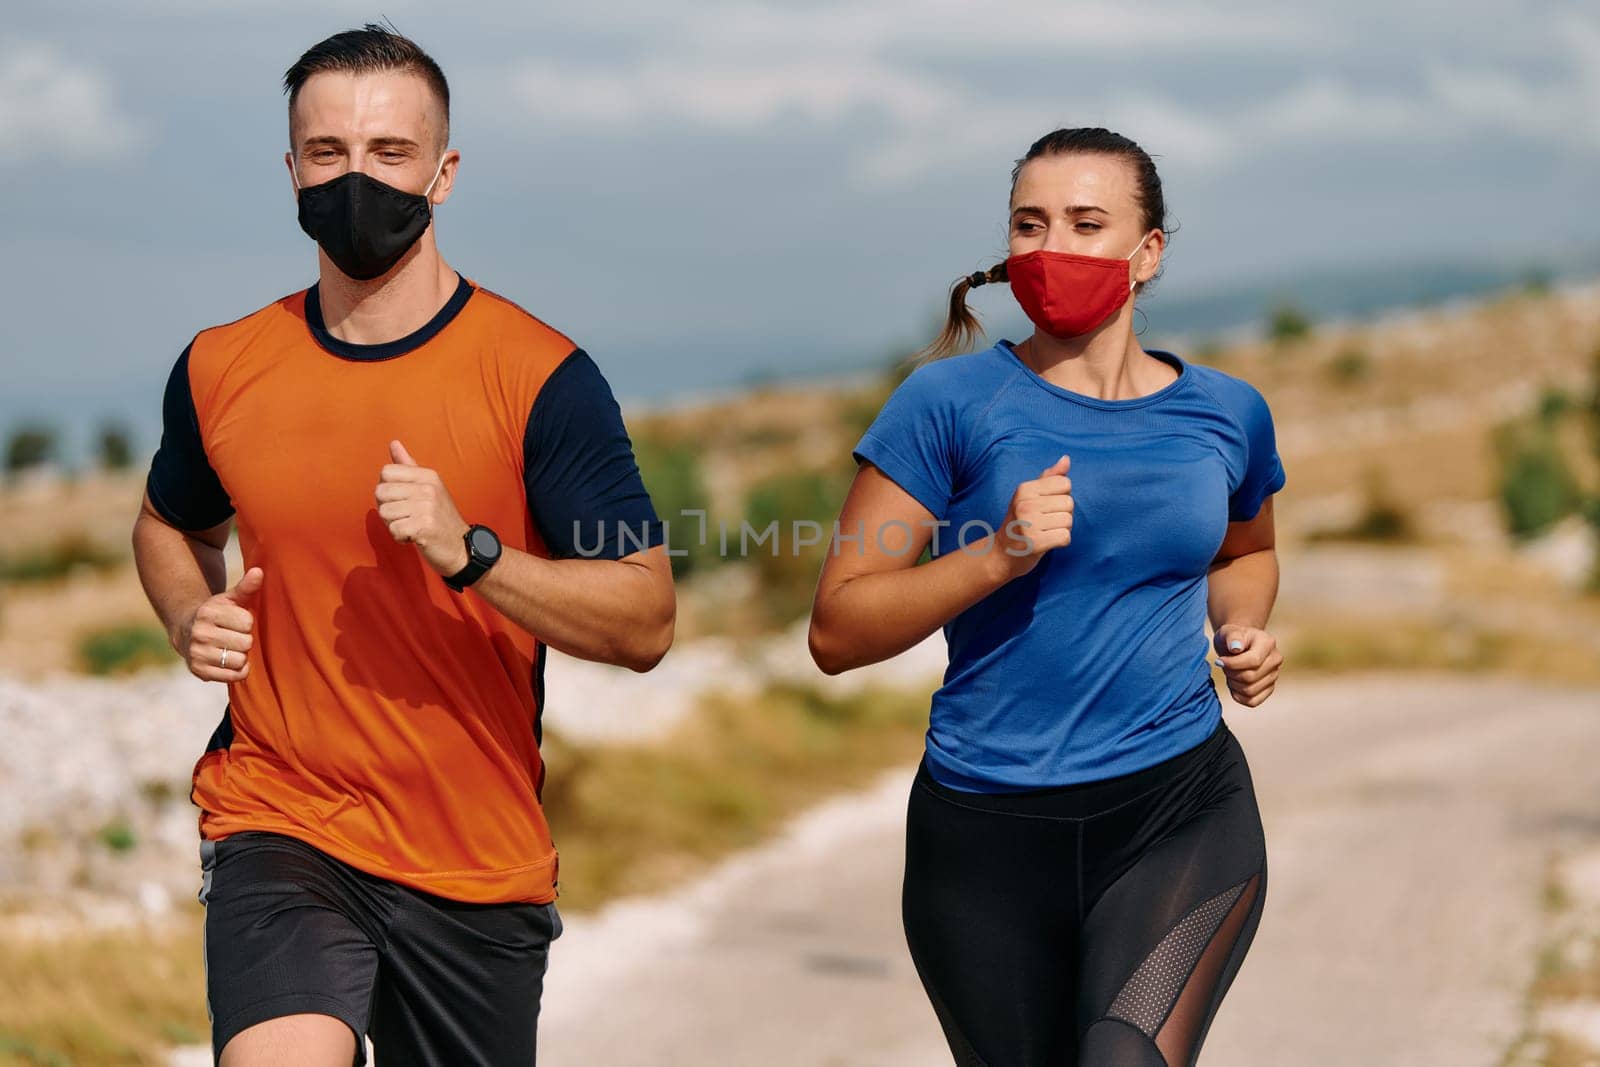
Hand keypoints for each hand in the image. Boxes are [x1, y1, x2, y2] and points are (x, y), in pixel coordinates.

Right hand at [178, 566, 261, 682]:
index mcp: (208, 612)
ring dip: (241, 656)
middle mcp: (199, 633)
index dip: (246, 622)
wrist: (187, 631)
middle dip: (244, 639)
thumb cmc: (217, 614)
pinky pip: (234, 676)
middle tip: (233, 636)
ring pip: (240, 660)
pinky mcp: (198, 671)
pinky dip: (237, 671)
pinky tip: (229, 661)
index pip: (247, 622)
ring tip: (230, 648)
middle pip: (245, 642)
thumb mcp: (230, 599)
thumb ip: (246, 587)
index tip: (236, 621)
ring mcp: (197, 653)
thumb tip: (259, 571)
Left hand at [375, 439, 469, 575]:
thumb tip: (393, 443)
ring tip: (412, 526)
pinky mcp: (425, 527)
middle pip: (380, 492)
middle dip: (388, 509)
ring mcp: (427, 507)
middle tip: (407, 517)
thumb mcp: (428, 487)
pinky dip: (400, 538)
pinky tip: (414, 537)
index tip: (403, 501)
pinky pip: (393, 530)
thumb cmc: (440, 518)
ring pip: (384, 512)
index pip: (386, 472)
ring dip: (394, 525)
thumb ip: (408, 466)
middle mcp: (428, 488)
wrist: (462, 548)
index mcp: (428, 475)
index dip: (388, 490)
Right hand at [990, 454, 1073, 581]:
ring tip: (1045, 532)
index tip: (1046, 506)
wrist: (1000, 554)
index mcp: (1024, 489)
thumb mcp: (1029, 496)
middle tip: (1045, 522)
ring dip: (1062, 529)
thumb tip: (1066, 459)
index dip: (1061, 496)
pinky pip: (1065, 537)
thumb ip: (1049, 478)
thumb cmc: (1020, 522)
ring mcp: (1029, 524)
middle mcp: (1025, 504)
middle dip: (1062, 514)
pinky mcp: (1035, 543)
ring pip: (1068, 521)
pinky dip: (1061, 542)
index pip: (1065, 484)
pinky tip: (1047, 542)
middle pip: (1069, 503)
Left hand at [1213, 624, 1280, 706]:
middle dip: (1231, 673)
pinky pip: (1252, 701)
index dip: (1233, 664)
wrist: (1237, 645)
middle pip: (1250, 677)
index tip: (1219, 661)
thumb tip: (1236, 648)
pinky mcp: (1269, 688)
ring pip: (1250, 691)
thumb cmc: (1231, 638)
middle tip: (1224, 666)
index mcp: (1268, 642)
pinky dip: (1238, 696)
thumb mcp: (1228, 632)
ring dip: (1233, 684)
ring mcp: (1274, 675)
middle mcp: (1275, 659)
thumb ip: (1232, 637)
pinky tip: (1234, 684)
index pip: (1253, 661)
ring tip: (1230, 673)